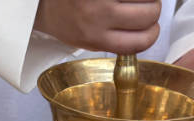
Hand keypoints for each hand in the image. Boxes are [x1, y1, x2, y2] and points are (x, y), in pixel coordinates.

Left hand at [34, 0, 161, 53]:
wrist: (41, 0)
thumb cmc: (63, 14)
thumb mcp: (84, 38)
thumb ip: (111, 40)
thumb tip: (143, 34)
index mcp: (96, 38)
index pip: (140, 42)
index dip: (152, 32)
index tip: (151, 26)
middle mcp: (98, 17)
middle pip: (149, 15)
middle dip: (153, 8)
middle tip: (144, 3)